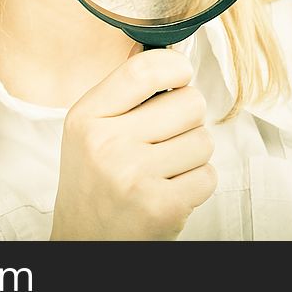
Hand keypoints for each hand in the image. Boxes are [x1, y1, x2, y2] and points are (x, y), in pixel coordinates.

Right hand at [50, 43, 215, 239]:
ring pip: (203, 140)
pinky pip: (208, 175)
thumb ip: (121, 92)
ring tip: (164, 168)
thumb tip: (158, 50)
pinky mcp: (161, 206)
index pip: (144, 70)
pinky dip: (196, 184)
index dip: (175, 67)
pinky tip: (170, 189)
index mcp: (86, 117)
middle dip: (188, 119)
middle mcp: (106, 144)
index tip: (179, 77)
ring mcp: (133, 176)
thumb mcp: (88, 129)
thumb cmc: (93, 180)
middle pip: (189, 103)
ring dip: (192, 155)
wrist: (83, 241)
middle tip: (166, 138)